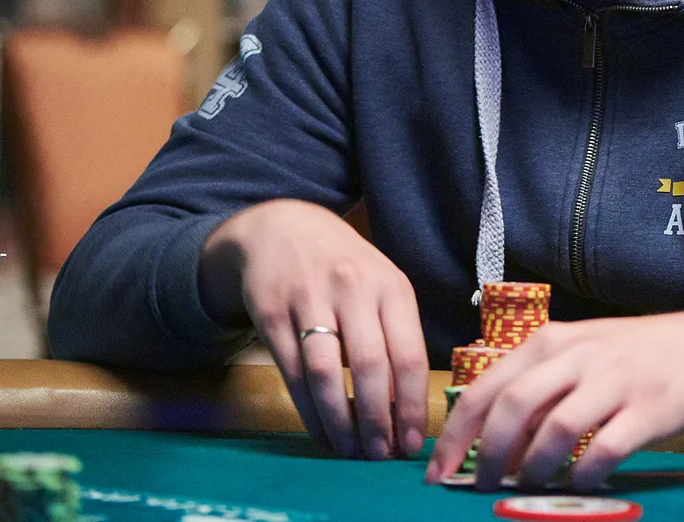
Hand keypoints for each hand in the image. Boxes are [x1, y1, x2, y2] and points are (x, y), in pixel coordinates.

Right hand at [200, 199, 428, 459]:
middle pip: (370, 365)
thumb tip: (410, 408)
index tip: (412, 442)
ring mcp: (309, 299)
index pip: (409, 354)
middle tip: (380, 455)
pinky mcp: (270, 312)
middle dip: (377, 419)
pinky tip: (322, 432)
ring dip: (340, 421)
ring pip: (325, 373)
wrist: (284, 229)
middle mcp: (353, 289)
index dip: (412, 405)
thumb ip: (398, 336)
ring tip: (351, 451)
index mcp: (391, 287)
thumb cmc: (346, 269)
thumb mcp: (383, 287)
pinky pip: (291, 372)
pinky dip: (307, 410)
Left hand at [424, 308, 683, 490]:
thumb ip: (540, 386)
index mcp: (553, 341)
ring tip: (528, 488)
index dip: (456, 434)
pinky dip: (584, 475)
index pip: (488, 388)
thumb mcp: (583, 352)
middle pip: (513, 407)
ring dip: (533, 469)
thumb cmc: (639, 354)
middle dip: (486, 456)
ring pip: (555, 430)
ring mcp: (616, 381)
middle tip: (477, 488)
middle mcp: (579, 356)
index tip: (437, 471)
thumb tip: (493, 443)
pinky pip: (605, 449)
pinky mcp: (650, 410)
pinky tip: (581, 484)